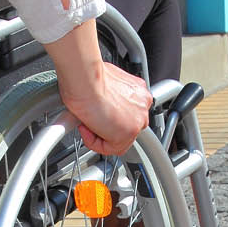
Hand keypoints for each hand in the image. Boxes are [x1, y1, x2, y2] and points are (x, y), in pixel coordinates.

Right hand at [44, 21, 152, 155]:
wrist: (85, 80)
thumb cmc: (87, 78)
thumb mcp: (102, 82)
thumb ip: (107, 95)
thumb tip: (99, 102)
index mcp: (138, 90)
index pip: (127, 113)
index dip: (108, 116)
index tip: (95, 112)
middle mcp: (142, 104)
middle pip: (125, 127)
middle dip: (105, 127)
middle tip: (89, 120)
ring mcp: (137, 119)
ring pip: (119, 140)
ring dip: (99, 135)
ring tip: (86, 123)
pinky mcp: (128, 133)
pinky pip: (111, 148)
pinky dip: (95, 143)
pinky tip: (86, 128)